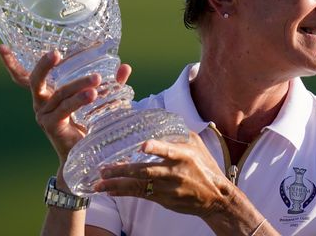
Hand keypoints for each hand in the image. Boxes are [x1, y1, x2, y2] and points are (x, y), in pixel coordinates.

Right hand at [0, 44, 131, 163]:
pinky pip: (63, 109)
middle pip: (35, 80)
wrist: (86, 158)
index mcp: (48, 94)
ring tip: (96, 80)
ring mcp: (44, 115)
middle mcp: (41, 103)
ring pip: (59, 93)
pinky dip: (77, 100)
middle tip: (56, 53)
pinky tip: (91, 95)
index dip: (11, 63)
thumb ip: (111, 85)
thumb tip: (125, 67)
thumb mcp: (100, 102)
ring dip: (78, 85)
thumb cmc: (90, 126)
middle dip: (45, 65)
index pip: (24, 76)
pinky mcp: (51, 126)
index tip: (0, 47)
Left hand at [95, 131, 233, 217]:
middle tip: (104, 168)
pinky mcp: (164, 199)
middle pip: (146, 171)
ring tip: (99, 183)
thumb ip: (177, 133)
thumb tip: (156, 117)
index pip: (169, 150)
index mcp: (184, 155)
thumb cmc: (204, 166)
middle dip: (123, 170)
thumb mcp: (196, 145)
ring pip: (139, 185)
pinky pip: (141, 195)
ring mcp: (168, 187)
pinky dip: (124, 192)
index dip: (157, 148)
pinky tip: (110, 191)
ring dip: (117, 184)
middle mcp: (174, 172)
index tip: (143, 146)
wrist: (216, 197)